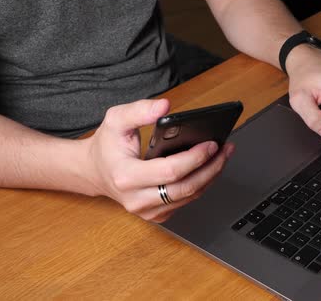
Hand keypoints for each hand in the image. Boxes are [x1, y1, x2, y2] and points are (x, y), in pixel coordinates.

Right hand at [82, 99, 234, 222]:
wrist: (95, 172)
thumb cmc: (107, 145)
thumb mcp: (116, 119)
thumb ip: (140, 110)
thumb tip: (164, 106)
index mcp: (126, 176)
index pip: (169, 171)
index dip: (195, 158)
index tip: (211, 144)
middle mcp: (136, 199)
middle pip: (186, 188)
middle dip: (211, 167)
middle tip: (225, 149)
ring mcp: (147, 210)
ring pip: (190, 196)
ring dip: (211, 176)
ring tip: (223, 156)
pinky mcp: (157, 214)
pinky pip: (186, 201)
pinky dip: (201, 184)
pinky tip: (209, 168)